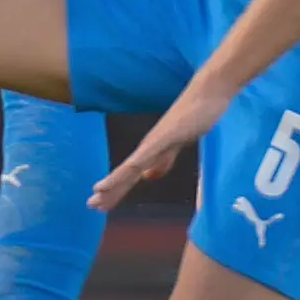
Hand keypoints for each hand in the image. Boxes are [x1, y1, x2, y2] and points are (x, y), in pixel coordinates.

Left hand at [89, 79, 232, 211]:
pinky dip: (132, 168)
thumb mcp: (176, 145)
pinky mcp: (165, 137)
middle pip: (125, 173)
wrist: (208, 93)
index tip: (101, 205)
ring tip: (97, 195)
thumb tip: (146, 177)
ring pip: (130, 167)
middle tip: (91, 206)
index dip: (115, 190)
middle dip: (109, 191)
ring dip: (114, 182)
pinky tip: (126, 174)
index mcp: (151, 150)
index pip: (129, 174)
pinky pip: (146, 156)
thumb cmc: (195, 116)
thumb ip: (163, 160)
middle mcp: (147, 146)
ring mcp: (154, 141)